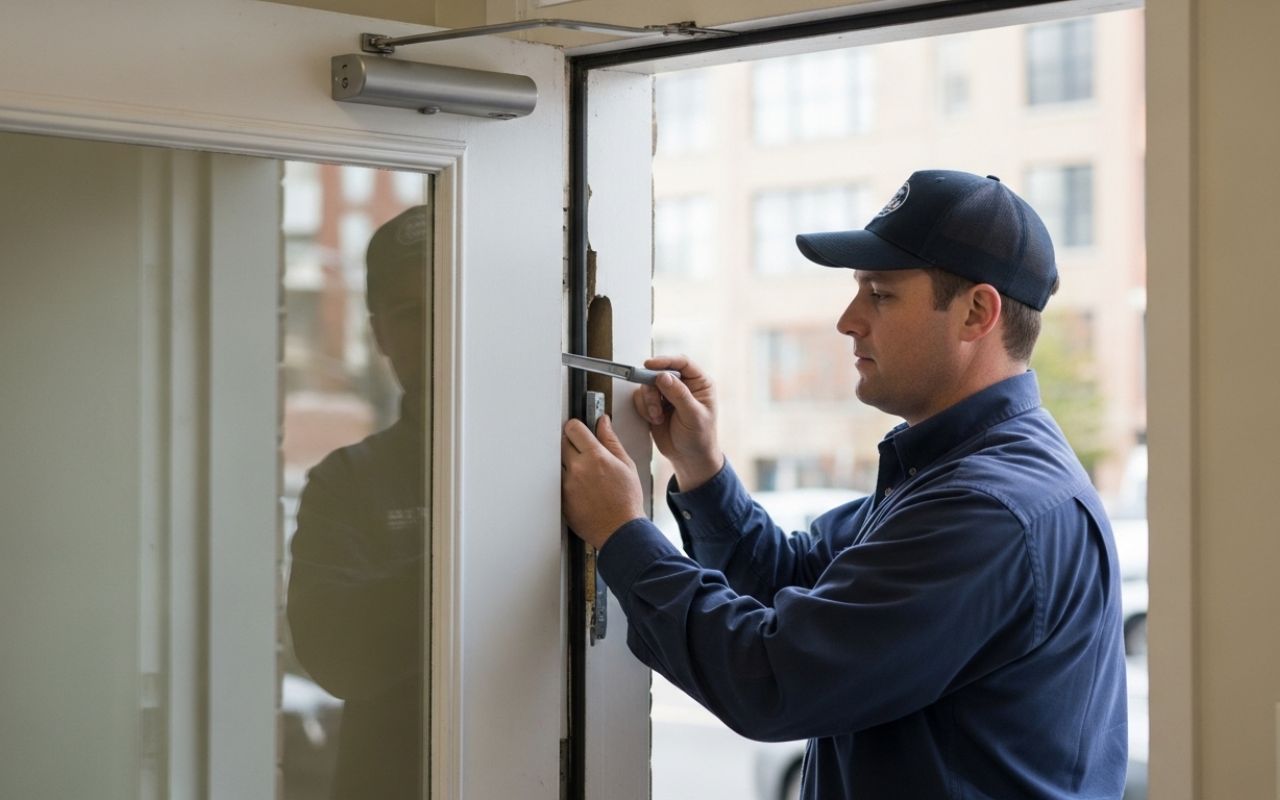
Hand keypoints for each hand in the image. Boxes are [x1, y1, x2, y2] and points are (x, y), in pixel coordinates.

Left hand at [561, 415, 645, 549]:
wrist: (620, 531)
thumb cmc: (627, 501)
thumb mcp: (626, 465)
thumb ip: (611, 441)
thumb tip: (603, 423)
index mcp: (595, 457)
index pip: (573, 428)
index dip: (576, 427)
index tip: (579, 430)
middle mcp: (577, 469)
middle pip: (562, 443)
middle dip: (571, 443)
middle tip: (583, 453)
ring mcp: (567, 485)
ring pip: (558, 463)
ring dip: (568, 464)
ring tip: (585, 475)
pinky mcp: (561, 500)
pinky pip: (557, 482)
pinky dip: (566, 482)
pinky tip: (582, 489)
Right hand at [632, 355, 723, 491]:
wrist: (688, 458)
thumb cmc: (699, 438)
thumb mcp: (693, 416)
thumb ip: (679, 395)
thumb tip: (663, 376)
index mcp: (699, 383)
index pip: (682, 363)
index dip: (665, 361)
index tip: (650, 365)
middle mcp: (683, 385)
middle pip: (660, 372)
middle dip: (653, 387)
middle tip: (654, 402)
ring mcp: (668, 394)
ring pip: (648, 384)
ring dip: (649, 401)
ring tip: (658, 416)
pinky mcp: (655, 404)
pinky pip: (642, 398)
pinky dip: (645, 409)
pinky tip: (655, 420)